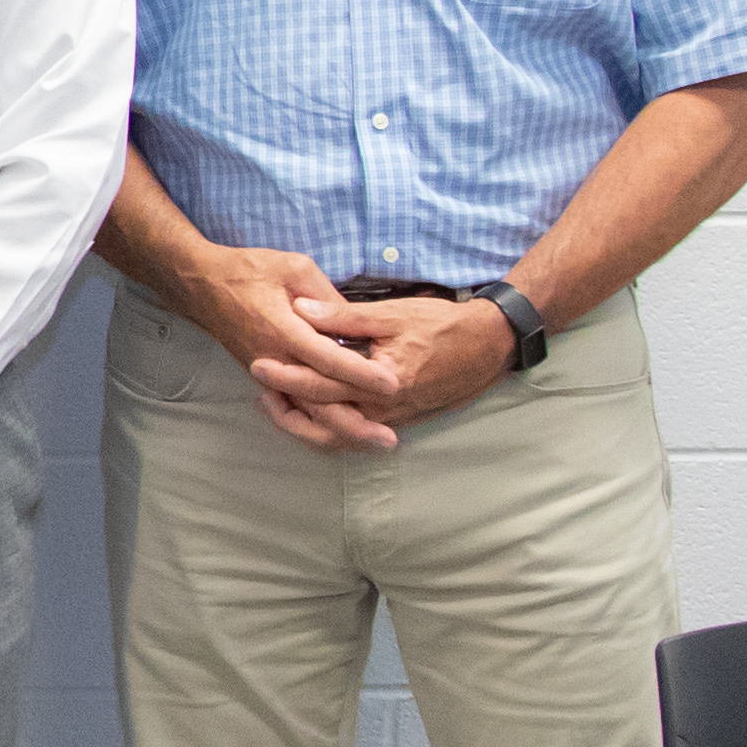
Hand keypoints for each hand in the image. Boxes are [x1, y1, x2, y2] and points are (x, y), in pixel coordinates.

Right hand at [156, 240, 413, 450]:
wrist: (200, 285)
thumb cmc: (248, 270)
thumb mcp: (293, 268)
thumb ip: (326, 296)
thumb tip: (354, 323)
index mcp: (282, 330)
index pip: (327, 359)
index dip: (361, 374)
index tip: (392, 385)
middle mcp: (274, 360)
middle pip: (317, 402)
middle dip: (354, 424)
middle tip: (389, 440)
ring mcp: (267, 374)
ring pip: (305, 413)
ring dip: (339, 432)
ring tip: (373, 443)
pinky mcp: (264, 378)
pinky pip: (292, 409)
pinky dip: (316, 426)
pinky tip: (342, 435)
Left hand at [280, 293, 519, 445]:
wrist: (489, 346)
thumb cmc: (442, 325)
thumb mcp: (392, 315)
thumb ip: (344, 317)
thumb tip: (300, 310)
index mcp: (382, 383)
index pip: (323, 385)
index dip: (287, 376)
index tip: (258, 364)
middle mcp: (385, 409)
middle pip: (325, 421)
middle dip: (287, 409)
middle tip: (257, 391)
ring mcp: (393, 419)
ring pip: (339, 436)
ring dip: (305, 424)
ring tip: (275, 405)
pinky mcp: (398, 419)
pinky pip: (355, 431)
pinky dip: (328, 424)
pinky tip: (309, 408)